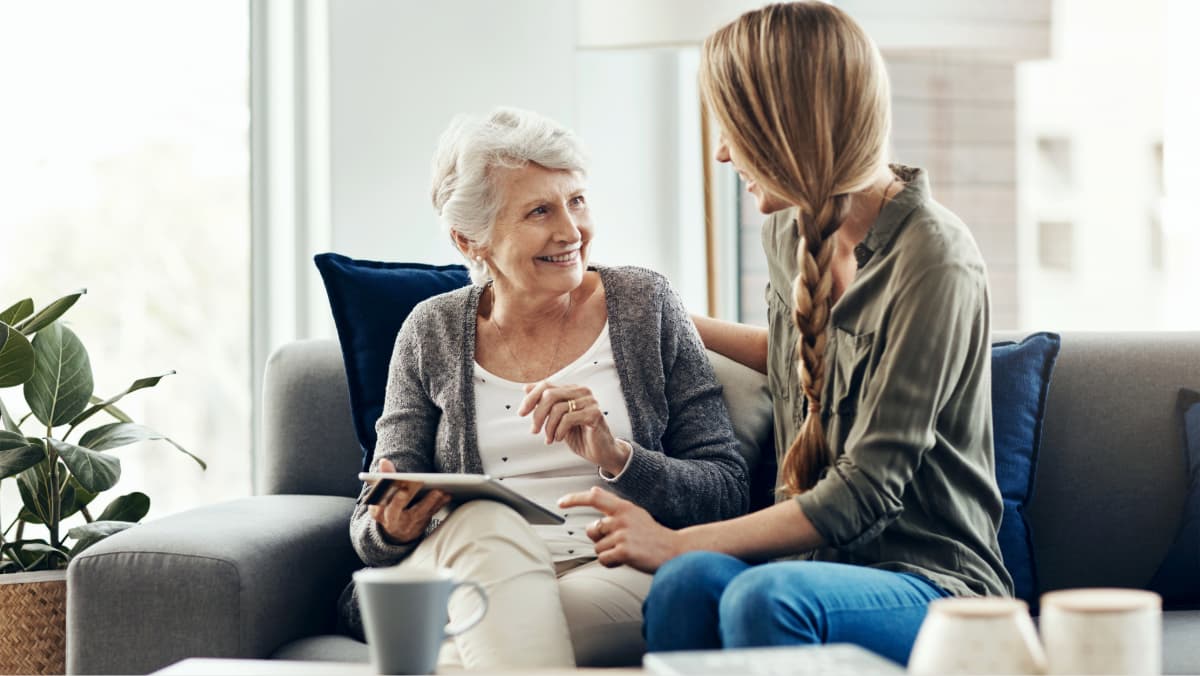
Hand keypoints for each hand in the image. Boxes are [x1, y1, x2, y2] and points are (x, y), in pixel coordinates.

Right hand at [367, 458, 451, 543]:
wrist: (393, 529)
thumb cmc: (386, 505)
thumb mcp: (379, 494)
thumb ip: (384, 477)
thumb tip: (384, 461)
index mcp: (382, 513)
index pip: (390, 508)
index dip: (397, 500)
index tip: (404, 490)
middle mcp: (396, 521)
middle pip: (412, 513)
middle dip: (424, 502)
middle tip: (436, 491)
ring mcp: (409, 524)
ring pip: (423, 513)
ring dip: (434, 502)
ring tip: (442, 491)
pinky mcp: (421, 523)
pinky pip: (431, 514)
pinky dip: (439, 504)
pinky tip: (447, 495)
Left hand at [519, 381, 629, 475]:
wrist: (601, 452)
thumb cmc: (580, 435)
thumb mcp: (557, 419)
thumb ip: (545, 403)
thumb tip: (526, 388)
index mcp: (572, 389)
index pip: (546, 385)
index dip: (531, 398)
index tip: (521, 413)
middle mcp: (581, 391)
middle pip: (549, 395)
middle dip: (537, 415)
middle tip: (534, 430)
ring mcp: (589, 401)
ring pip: (557, 408)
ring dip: (549, 427)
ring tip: (550, 438)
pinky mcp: (594, 414)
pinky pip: (568, 419)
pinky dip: (559, 431)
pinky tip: (559, 438)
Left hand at [557, 486, 681, 572]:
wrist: (674, 550)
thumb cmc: (652, 535)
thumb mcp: (635, 514)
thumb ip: (614, 509)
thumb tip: (592, 499)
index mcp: (623, 507)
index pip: (594, 498)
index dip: (575, 499)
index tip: (561, 502)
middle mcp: (621, 518)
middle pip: (591, 531)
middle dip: (600, 540)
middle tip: (620, 543)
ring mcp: (623, 534)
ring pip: (597, 548)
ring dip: (608, 554)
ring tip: (627, 551)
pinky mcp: (624, 551)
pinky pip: (603, 559)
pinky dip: (611, 563)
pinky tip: (625, 560)